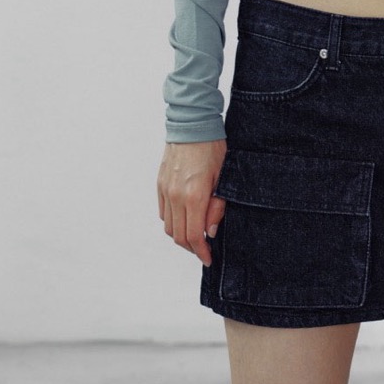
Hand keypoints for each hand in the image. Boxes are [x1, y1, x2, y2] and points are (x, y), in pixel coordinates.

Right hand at [157, 139, 226, 266]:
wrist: (192, 125)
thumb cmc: (212, 148)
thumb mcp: (223, 177)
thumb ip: (217, 206)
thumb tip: (210, 231)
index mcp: (193, 196)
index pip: (193, 236)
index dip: (201, 252)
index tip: (208, 259)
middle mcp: (175, 196)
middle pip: (178, 236)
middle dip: (192, 248)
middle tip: (204, 251)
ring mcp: (165, 191)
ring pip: (168, 226)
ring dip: (181, 236)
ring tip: (195, 236)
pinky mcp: (160, 185)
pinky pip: (163, 212)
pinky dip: (172, 222)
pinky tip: (185, 219)